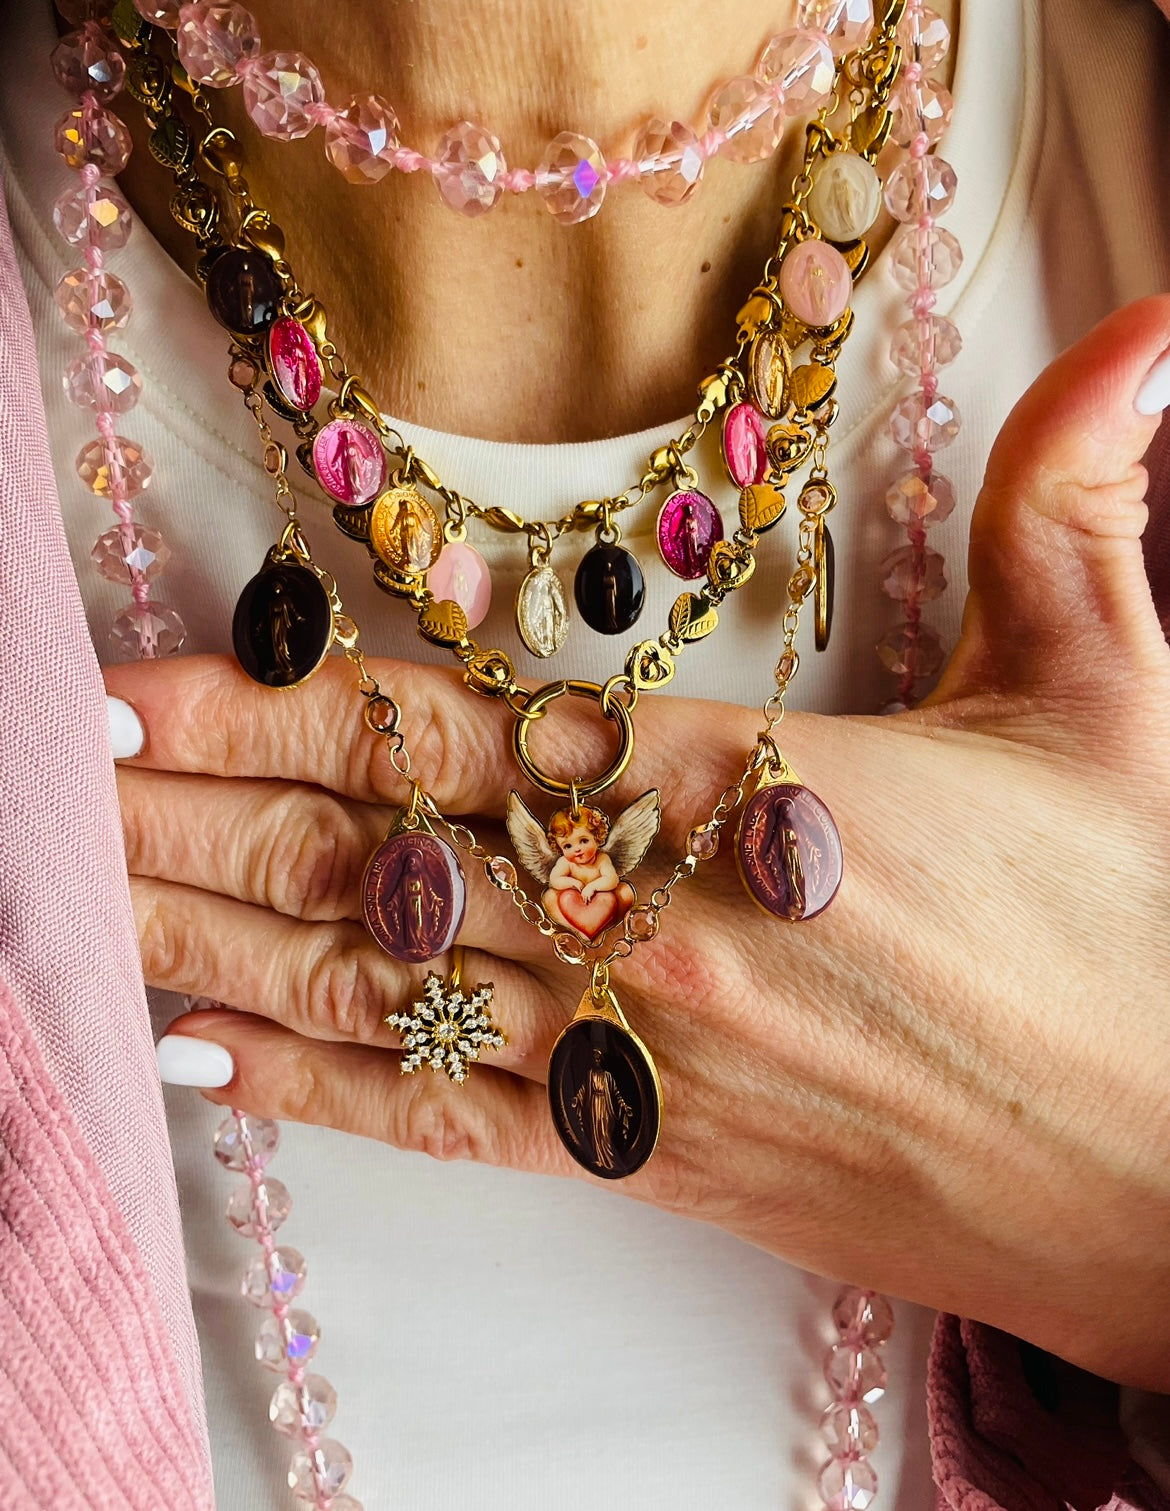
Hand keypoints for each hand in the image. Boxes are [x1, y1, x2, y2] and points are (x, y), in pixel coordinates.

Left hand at [107, 299, 1169, 1389]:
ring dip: (215, 937)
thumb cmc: (1152, 937)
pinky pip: (450, 1120)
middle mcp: (666, 925)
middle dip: (198, 817)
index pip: (460, 730)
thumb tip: (1145, 324)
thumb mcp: (1116, 690)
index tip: (141, 689)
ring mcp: (648, 1061)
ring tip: (80, 901)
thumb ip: (1071, 495)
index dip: (282, 707)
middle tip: (56, 789)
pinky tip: (207, 1055)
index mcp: (754, 790)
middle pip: (381, 858)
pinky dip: (318, 1088)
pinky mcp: (661, 1168)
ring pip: (386, 987)